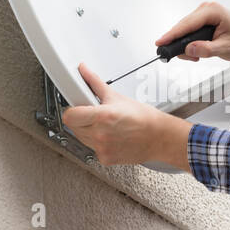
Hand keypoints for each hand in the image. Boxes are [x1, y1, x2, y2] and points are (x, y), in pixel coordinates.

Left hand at [61, 62, 184, 166]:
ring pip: (81, 138)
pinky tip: (110, 136)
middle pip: (73, 127)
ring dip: (88, 131)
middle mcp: (100, 134)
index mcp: (102, 116)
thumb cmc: (143, 118)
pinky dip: (98, 142)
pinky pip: (92, 148)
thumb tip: (83, 71)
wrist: (159, 137)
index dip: (71, 110)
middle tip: (93, 114)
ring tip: (105, 125)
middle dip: (80, 119)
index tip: (76, 107)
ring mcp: (102, 148)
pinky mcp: (105, 158)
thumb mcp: (117, 97)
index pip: (69, 116)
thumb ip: (95, 83)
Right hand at [154, 1, 229, 62]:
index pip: (187, 24)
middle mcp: (208, 8)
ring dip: (186, 45)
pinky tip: (196, 52)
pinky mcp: (204, 19)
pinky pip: (190, 30)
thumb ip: (206, 49)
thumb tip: (189, 49)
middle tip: (182, 58)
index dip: (172, 35)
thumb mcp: (226, 48)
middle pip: (183, 26)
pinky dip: (190, 42)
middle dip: (179, 43)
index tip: (160, 43)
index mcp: (213, 11)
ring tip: (195, 57)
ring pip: (185, 29)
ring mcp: (205, 13)